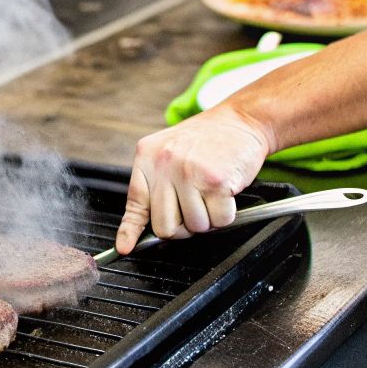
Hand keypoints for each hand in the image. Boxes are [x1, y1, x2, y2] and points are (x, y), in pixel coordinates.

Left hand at [115, 105, 272, 254]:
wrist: (241, 120)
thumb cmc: (208, 139)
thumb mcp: (170, 152)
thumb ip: (157, 184)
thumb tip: (145, 227)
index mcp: (147, 156)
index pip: (135, 203)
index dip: (129, 231)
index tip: (125, 248)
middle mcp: (164, 164)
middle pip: (165, 227)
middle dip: (184, 226)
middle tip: (195, 207)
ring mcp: (189, 172)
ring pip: (195, 227)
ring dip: (208, 218)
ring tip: (211, 193)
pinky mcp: (216, 181)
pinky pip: (220, 220)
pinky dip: (227, 214)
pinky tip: (226, 191)